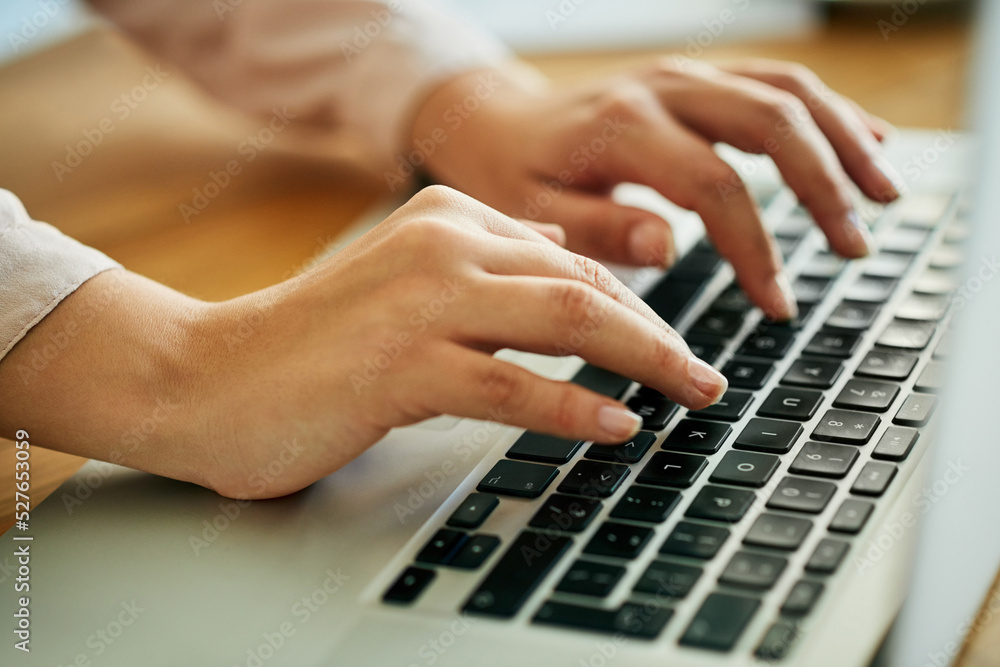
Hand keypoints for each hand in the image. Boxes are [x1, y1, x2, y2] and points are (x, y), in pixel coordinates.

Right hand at [0, 186, 726, 497]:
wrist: (210, 377)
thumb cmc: (315, 345)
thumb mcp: (410, 288)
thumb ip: (486, 275)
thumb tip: (569, 274)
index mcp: (447, 218)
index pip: (571, 258)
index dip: (638, 306)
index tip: (675, 347)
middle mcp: (442, 246)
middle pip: (586, 283)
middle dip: (663, 334)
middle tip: (707, 377)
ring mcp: (421, 304)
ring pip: (568, 320)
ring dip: (646, 363)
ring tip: (691, 397)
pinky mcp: (400, 366)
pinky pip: (513, 385)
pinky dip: (577, 407)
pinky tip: (617, 426)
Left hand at [411, 58, 901, 319]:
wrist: (496, 121)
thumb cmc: (511, 175)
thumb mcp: (531, 213)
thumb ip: (598, 230)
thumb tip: (669, 247)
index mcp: (623, 129)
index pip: (714, 186)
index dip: (755, 248)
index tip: (775, 303)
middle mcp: (663, 91)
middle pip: (771, 125)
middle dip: (824, 187)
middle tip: (855, 248)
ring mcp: (685, 77)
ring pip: (787, 93)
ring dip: (845, 141)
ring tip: (884, 196)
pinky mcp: (697, 78)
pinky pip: (776, 82)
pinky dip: (828, 111)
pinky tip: (868, 140)